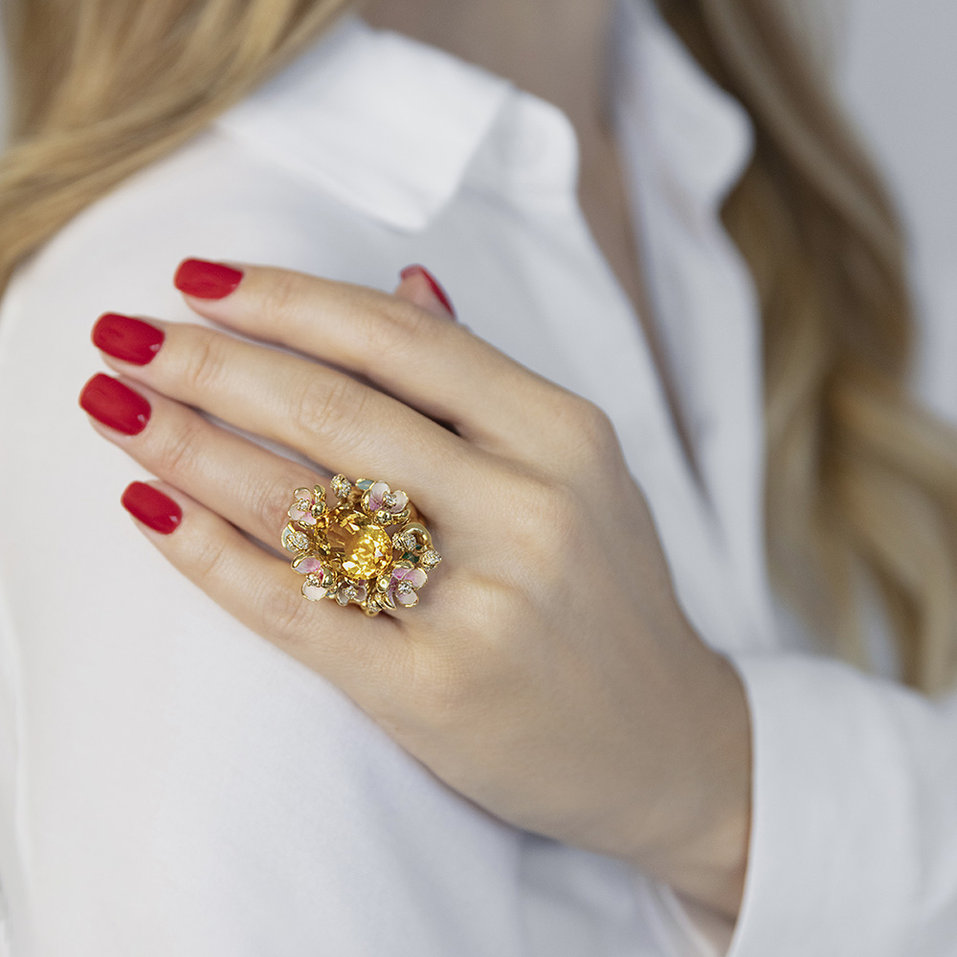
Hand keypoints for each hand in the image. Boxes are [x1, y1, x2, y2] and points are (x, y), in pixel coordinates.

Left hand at [80, 259, 751, 919]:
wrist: (667, 744)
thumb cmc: (609, 599)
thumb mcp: (578, 473)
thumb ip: (485, 383)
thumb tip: (406, 283)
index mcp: (565, 436)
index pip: (401, 338)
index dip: (287, 298)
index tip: (199, 278)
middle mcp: (531, 507)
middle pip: (337, 409)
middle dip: (211, 363)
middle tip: (123, 334)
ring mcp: (487, 601)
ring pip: (305, 500)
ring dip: (188, 445)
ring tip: (113, 405)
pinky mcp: (437, 689)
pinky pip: (297, 606)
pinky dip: (210, 554)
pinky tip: (148, 513)